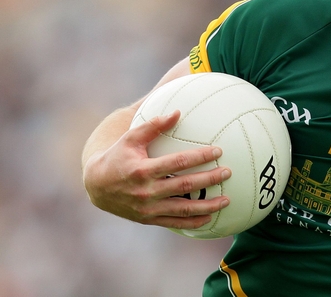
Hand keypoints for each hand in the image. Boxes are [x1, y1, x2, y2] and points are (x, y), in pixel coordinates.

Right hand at [82, 110, 230, 228]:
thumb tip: (178, 112)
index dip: (200, 156)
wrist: (97, 187)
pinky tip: (210, 217)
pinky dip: (194, 222)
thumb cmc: (118, 157)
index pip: (178, 163)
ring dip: (208, 206)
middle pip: (185, 186)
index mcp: (143, 170)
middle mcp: (146, 191)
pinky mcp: (149, 219)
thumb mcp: (131, 138)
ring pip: (183, 209)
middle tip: (228, 172)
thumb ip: (154, 125)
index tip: (218, 151)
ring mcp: (148, 208)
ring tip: (227, 200)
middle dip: (209, 179)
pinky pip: (175, 223)